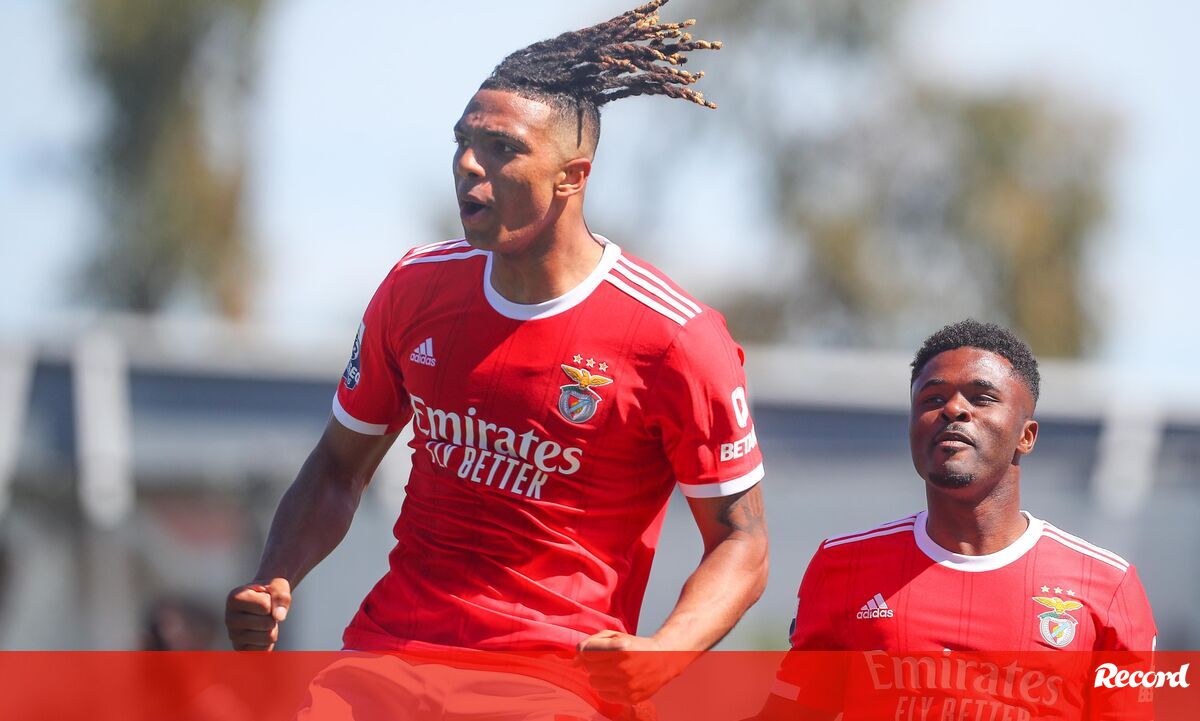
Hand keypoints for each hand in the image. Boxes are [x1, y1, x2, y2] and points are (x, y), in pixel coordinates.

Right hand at [225, 578, 290, 650]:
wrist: (262, 601)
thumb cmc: (270, 592)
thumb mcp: (278, 587)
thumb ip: (281, 597)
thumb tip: (279, 617)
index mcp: (234, 599)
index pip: (266, 606)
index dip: (272, 602)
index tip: (264, 598)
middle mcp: (229, 619)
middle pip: (267, 623)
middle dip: (273, 617)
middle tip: (265, 612)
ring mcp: (233, 636)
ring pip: (268, 637)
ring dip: (272, 629)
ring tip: (263, 620)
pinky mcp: (240, 649)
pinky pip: (265, 650)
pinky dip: (269, 641)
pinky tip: (260, 632)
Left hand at [577, 630, 696, 703]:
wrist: (664, 660)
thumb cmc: (635, 646)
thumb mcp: (616, 636)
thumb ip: (592, 643)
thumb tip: (573, 661)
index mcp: (621, 648)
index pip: (586, 653)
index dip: (587, 651)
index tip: (593, 651)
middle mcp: (625, 668)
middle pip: (589, 669)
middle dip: (593, 664)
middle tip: (605, 661)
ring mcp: (628, 685)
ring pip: (594, 683)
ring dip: (599, 676)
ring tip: (611, 671)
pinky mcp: (630, 698)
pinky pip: (604, 695)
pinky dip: (606, 688)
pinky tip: (617, 681)